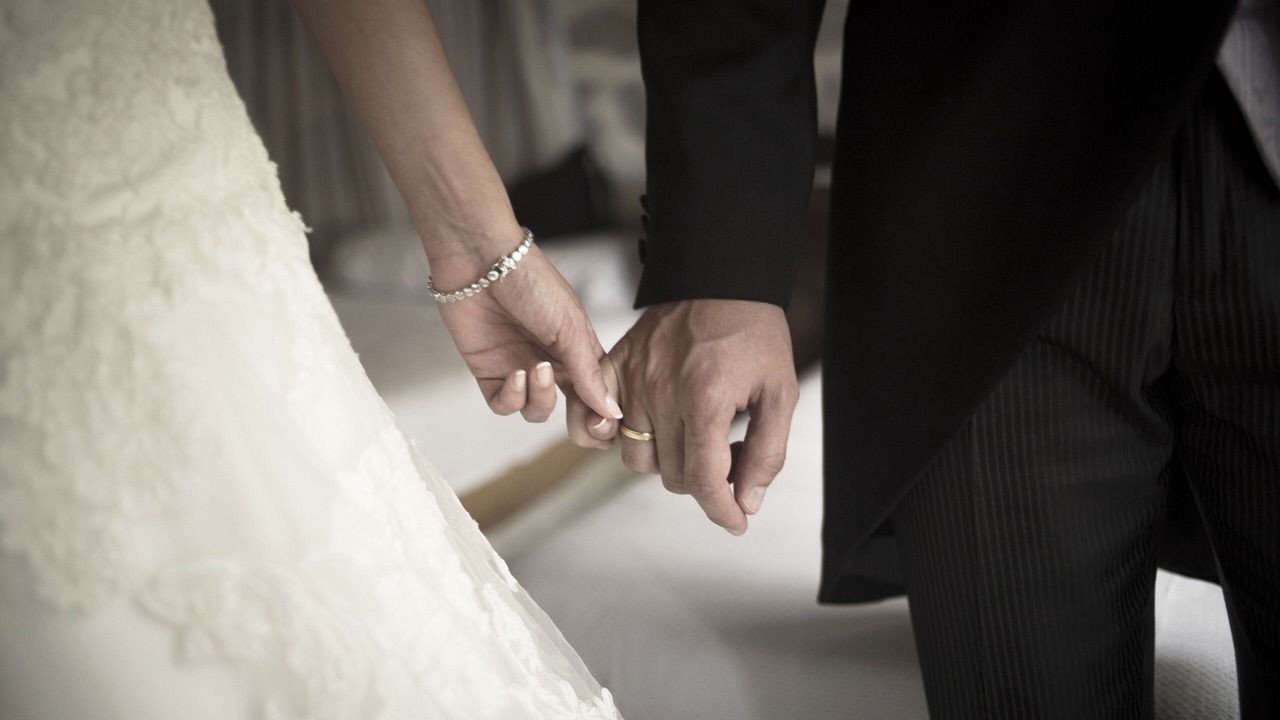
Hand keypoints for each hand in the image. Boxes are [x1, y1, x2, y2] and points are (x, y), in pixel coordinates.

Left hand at [433, 243, 621, 424]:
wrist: (481, 260)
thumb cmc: (533, 282)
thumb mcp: (570, 328)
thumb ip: (590, 374)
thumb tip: (613, 413)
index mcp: (578, 349)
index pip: (597, 392)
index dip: (602, 413)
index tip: (606, 424)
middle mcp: (552, 362)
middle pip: (569, 408)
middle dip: (577, 420)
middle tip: (581, 424)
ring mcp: (520, 368)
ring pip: (536, 410)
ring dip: (541, 399)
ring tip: (537, 369)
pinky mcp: (489, 372)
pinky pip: (504, 404)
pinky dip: (512, 397)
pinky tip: (516, 374)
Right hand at [569, 299, 798, 533]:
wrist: (719, 276)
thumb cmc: (754, 332)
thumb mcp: (780, 392)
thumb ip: (767, 452)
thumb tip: (746, 502)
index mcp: (705, 401)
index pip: (704, 480)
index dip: (723, 511)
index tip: (736, 522)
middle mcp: (662, 394)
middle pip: (673, 475)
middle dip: (707, 480)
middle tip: (732, 454)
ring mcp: (632, 381)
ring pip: (637, 458)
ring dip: (668, 461)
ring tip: (695, 437)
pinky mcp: (614, 367)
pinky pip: (593, 422)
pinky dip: (610, 438)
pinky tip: (645, 431)